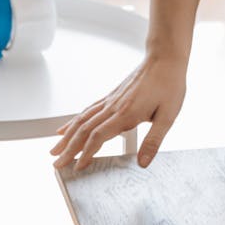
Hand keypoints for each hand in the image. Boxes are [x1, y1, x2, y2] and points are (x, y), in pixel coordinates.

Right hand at [50, 55, 186, 170]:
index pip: (98, 136)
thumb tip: (142, 163)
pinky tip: (68, 126)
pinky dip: (75, 120)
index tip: (76, 167)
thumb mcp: (168, 115)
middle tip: (56, 164)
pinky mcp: (112, 95)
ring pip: (83, 119)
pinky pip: (89, 109)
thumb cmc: (169, 84)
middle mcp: (114, 106)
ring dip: (67, 135)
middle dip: (68, 148)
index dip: (86, 153)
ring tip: (54, 149)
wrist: (165, 57)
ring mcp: (111, 100)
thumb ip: (153, 141)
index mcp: (126, 113)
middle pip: (84, 130)